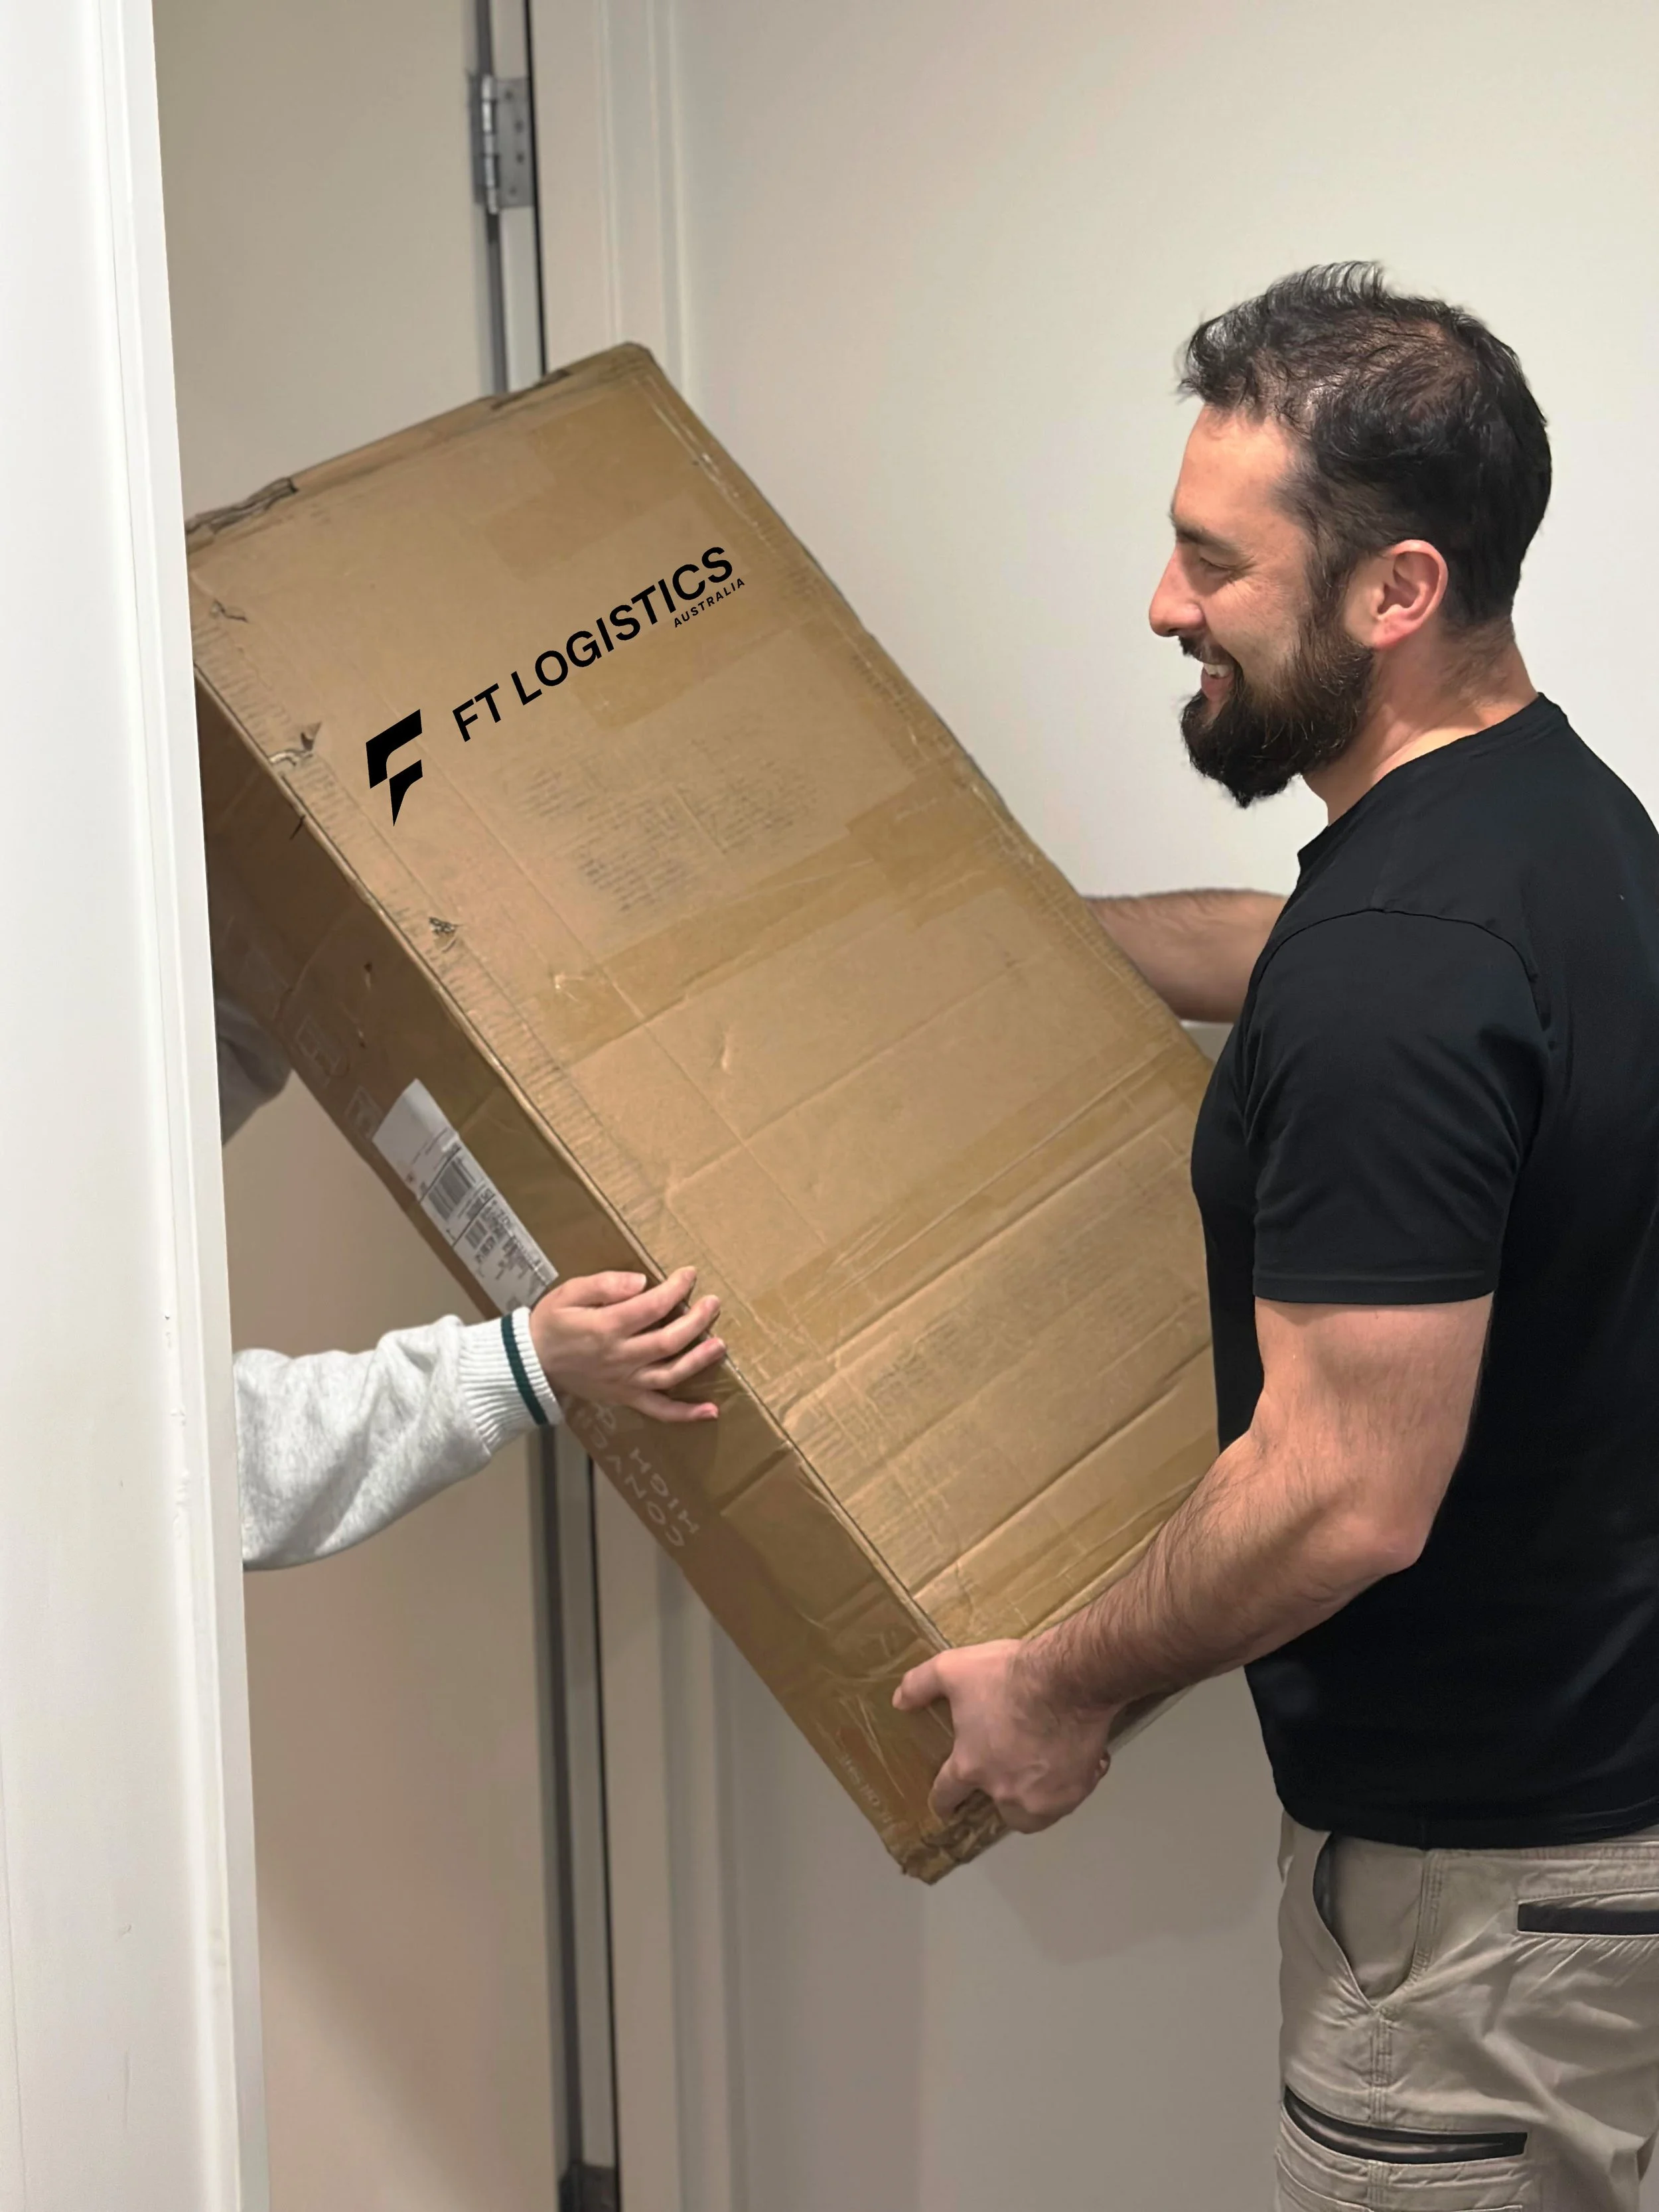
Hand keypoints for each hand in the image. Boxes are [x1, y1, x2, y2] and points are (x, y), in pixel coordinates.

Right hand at [528, 1266, 724, 1423]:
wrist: (529, 1363)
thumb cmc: (551, 1323)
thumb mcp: (569, 1293)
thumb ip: (605, 1285)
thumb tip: (641, 1282)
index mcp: (606, 1327)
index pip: (652, 1306)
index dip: (676, 1289)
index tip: (689, 1275)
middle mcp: (620, 1357)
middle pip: (669, 1340)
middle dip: (696, 1320)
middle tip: (713, 1303)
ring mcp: (625, 1381)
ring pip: (670, 1374)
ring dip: (699, 1360)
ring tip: (720, 1345)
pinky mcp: (625, 1397)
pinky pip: (659, 1410)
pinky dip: (685, 1414)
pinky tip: (711, 1411)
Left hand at [892, 1638, 1116, 1833]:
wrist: (1066, 1679)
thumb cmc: (1007, 1675)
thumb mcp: (953, 1669)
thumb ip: (921, 1684)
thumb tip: (899, 1701)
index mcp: (971, 1766)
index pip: (947, 1794)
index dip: (943, 1800)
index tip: (945, 1808)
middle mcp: (1005, 1790)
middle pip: (1001, 1811)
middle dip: (1002, 1800)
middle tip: (1010, 1776)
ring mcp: (1043, 1796)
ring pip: (1037, 1812)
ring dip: (1037, 1798)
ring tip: (1043, 1774)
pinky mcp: (1077, 1790)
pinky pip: (1073, 1794)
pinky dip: (1072, 1781)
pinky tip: (1077, 1758)